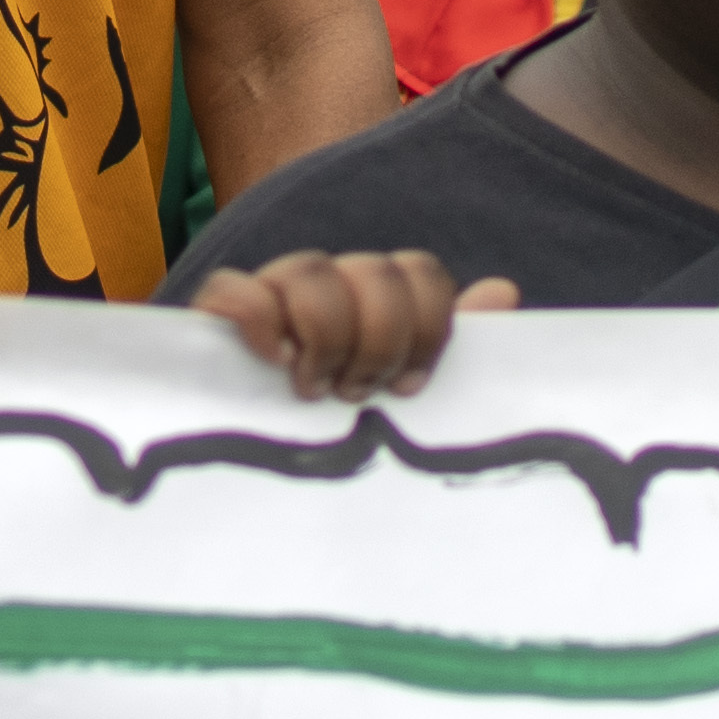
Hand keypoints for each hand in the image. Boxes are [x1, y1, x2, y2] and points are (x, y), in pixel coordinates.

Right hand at [197, 250, 501, 399]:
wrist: (240, 448)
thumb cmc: (331, 421)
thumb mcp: (393, 387)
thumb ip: (442, 340)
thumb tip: (504, 291)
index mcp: (374, 294)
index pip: (421, 272)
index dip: (429, 328)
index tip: (411, 388)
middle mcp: (328, 280)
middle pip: (375, 271)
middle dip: (379, 341)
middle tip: (358, 395)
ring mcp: (270, 289)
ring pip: (311, 270)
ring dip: (325, 337)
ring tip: (313, 390)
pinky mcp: (214, 312)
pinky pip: (236, 287)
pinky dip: (260, 320)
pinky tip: (273, 360)